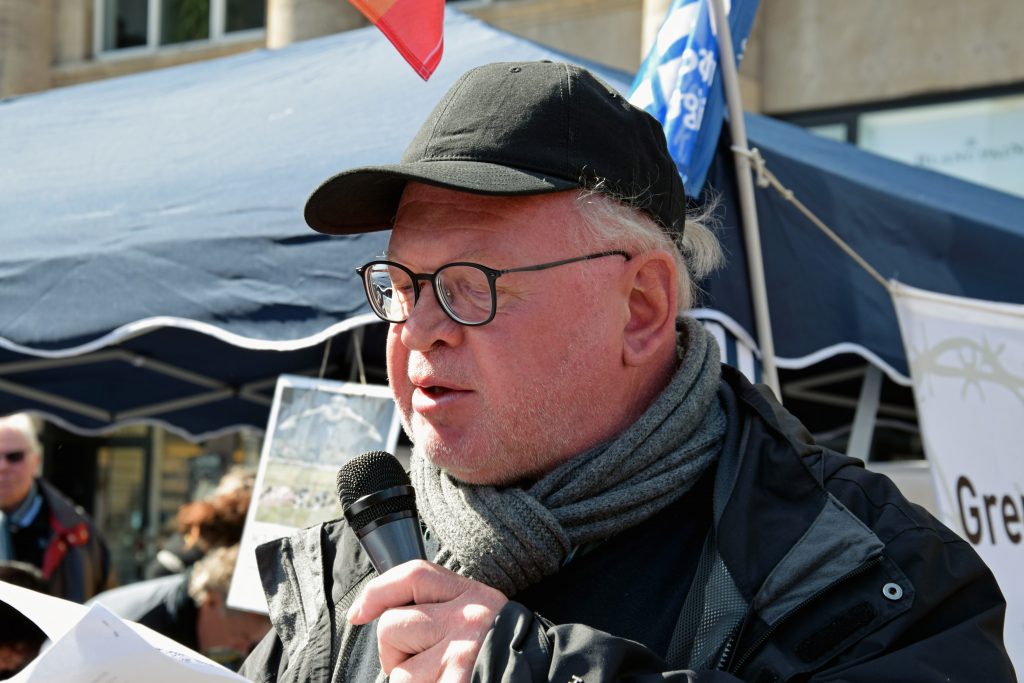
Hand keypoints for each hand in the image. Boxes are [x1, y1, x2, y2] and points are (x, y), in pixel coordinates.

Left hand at [347, 560, 508, 682]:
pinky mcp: (459, 681)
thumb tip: (372, 613)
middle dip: (396, 653)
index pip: (413, 576)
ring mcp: (462, 653)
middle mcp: (467, 617)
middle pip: (392, 626)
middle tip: (429, 665)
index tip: (360, 613)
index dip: (378, 592)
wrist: (549, 676)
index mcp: (471, 594)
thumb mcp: (477, 616)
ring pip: (399, 672)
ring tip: (444, 679)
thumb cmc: (503, 653)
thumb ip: (439, 607)